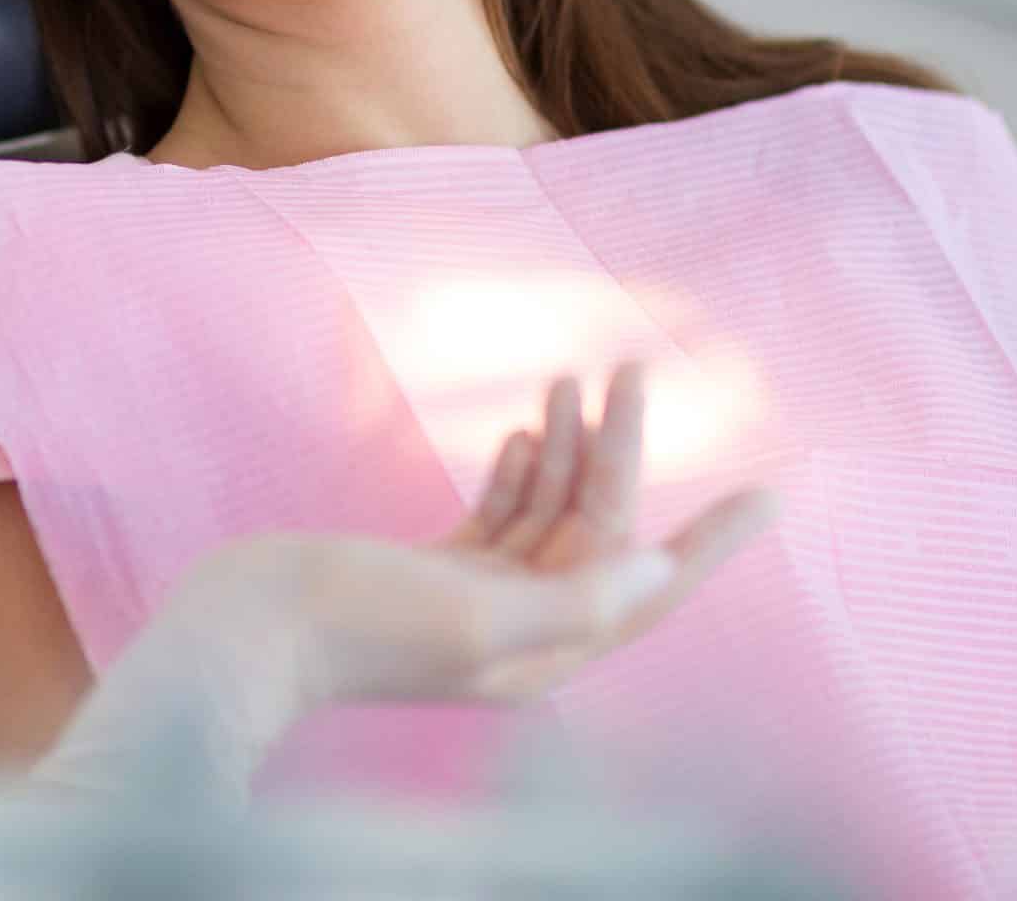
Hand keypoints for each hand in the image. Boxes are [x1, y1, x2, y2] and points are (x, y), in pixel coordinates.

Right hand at [198, 365, 779, 707]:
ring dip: (571, 446)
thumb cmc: (355, 629)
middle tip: (635, 366)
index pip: (651, 587)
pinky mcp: (434, 572)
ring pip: (550, 512)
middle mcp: (522, 629)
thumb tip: (657, 576)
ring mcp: (476, 599)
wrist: (245, 630)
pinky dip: (520, 469)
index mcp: (545, 652)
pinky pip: (501, 515)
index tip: (771, 492)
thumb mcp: (473, 617)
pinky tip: (529, 427)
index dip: (714, 542)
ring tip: (580, 376)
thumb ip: (570, 598)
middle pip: (598, 530)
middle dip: (621, 450)